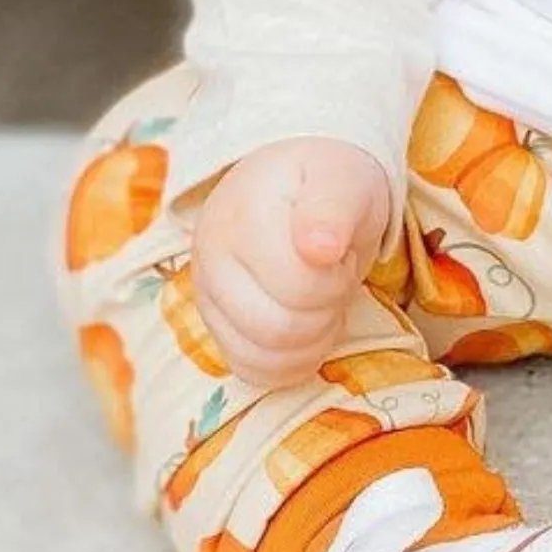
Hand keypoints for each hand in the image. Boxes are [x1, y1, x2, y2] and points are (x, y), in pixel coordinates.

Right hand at [190, 136, 392, 390]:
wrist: (298, 183)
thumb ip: (334, 209)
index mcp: (244, 215)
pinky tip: (307, 328)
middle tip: (334, 276)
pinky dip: (289, 362)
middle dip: (326, 310)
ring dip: (311, 339)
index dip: (336, 278)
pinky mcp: (213, 325)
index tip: (340, 252)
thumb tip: (318, 249)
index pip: (300, 286)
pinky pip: (250, 370)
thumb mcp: (345, 181)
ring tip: (321, 298)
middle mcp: (211, 255)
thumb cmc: (328, 183)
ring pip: (262, 356)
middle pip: (280, 328)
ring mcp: (206, 293)